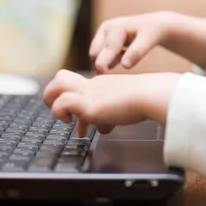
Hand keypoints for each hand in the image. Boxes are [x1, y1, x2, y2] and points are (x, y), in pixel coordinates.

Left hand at [42, 70, 180, 136]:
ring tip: (66, 119)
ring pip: (55, 85)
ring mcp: (88, 93)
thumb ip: (111, 114)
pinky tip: (77, 125)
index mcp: (100, 84)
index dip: (74, 100)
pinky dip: (63, 114)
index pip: (78, 86)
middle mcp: (91, 85)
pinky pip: (62, 103)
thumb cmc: (146, 100)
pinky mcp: (88, 104)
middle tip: (65, 115)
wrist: (151, 94)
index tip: (81, 122)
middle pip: (60, 78)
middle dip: (54, 96)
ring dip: (54, 103)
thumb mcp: (124, 105)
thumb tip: (104, 127)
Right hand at [90, 12, 173, 73]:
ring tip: (125, 54)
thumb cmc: (151, 32)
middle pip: (94, 54)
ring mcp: (102, 33)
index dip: (103, 65)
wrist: (153, 24)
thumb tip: (124, 66)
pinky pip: (100, 56)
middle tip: (124, 61)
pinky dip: (110, 59)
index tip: (106, 77)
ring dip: (108, 61)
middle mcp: (105, 29)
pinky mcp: (102, 39)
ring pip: (96, 56)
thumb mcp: (149, 40)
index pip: (106, 50)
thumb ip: (137, 52)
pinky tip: (123, 53)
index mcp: (115, 27)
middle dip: (104, 63)